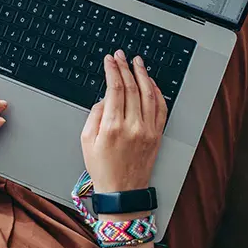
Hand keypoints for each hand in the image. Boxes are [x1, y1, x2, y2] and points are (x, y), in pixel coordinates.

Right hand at [81, 50, 166, 197]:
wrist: (122, 192)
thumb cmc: (102, 169)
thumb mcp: (86, 142)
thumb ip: (94, 116)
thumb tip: (104, 99)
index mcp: (112, 127)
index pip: (114, 89)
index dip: (112, 71)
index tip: (110, 60)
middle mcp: (132, 126)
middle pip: (131, 88)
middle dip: (125, 67)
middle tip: (121, 55)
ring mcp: (147, 130)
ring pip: (148, 94)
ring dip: (143, 75)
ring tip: (138, 62)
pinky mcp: (157, 135)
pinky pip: (160, 108)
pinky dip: (157, 92)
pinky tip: (151, 83)